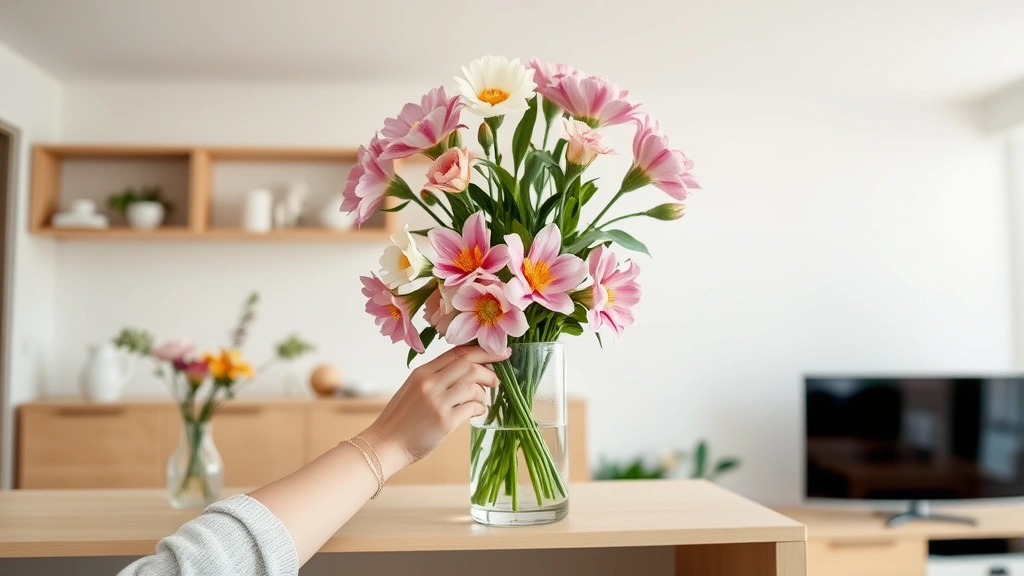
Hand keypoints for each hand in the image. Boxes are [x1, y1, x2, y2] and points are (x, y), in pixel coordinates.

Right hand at [359, 345, 508, 477]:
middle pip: (468, 365)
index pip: (457, 353)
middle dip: (489, 369)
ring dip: (484, 392)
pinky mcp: (444, 420)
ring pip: (473, 385)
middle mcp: (429, 383)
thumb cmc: (401, 419)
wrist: (385, 444)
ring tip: (483, 399)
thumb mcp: (413, 389)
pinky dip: (480, 407)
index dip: (482, 351)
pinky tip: (478, 411)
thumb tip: (467, 372)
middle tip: (497, 379)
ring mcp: (437, 401)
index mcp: (422, 372)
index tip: (499, 352)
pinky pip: (472, 407)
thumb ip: (435, 378)